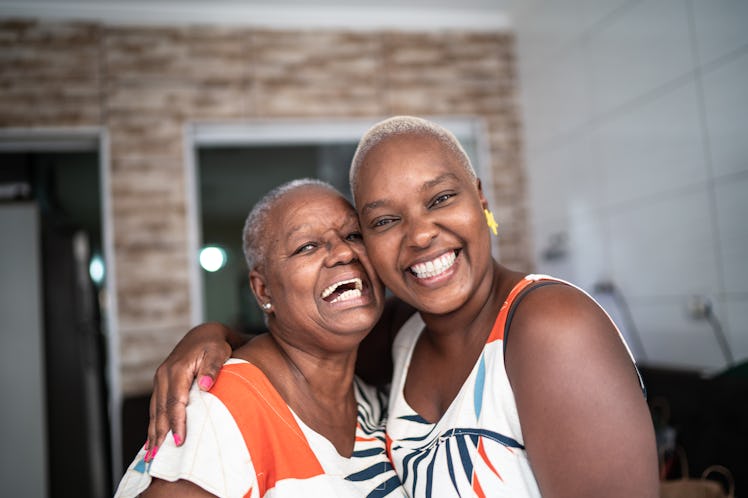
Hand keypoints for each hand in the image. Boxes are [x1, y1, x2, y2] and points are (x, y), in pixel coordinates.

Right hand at [145, 322, 238, 454]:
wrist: (204, 334)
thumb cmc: (214, 344)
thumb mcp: (218, 352)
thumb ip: (212, 368)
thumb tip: (204, 385)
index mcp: (177, 370)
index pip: (175, 402)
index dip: (177, 423)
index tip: (179, 442)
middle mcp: (164, 375)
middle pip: (161, 410)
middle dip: (159, 434)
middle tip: (158, 458)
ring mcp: (160, 379)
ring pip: (155, 410)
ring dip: (153, 432)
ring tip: (151, 455)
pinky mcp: (161, 383)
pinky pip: (156, 406)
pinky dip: (154, 423)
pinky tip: (151, 439)